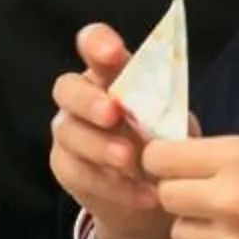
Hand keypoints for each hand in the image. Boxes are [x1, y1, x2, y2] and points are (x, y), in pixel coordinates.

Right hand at [50, 23, 179, 238]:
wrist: (153, 193)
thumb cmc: (163, 140)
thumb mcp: (172, 121)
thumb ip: (164, 110)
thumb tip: (161, 111)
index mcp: (110, 72)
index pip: (92, 42)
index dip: (97, 43)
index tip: (113, 54)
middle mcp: (82, 96)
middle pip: (67, 88)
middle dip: (89, 100)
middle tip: (113, 114)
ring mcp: (69, 131)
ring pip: (70, 133)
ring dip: (100, 146)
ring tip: (131, 161)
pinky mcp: (65, 166)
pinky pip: (80, 173)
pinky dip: (114, 186)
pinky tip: (144, 195)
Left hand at [147, 133, 238, 238]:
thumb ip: (232, 162)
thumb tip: (187, 163)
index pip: (161, 154)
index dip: (161, 160)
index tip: (174, 166)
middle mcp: (227, 196)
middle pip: (164, 193)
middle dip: (176, 194)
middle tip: (199, 199)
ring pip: (176, 231)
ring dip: (188, 230)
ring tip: (216, 229)